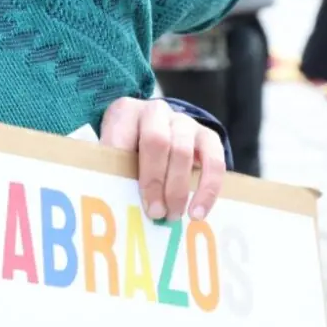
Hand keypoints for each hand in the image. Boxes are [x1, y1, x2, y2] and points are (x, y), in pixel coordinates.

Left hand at [99, 98, 225, 221]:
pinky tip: (197, 212)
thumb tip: (112, 201)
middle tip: (153, 211)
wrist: (160, 131)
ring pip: (183, 151)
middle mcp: (156, 111)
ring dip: (178, 189)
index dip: (120, 167)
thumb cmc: (131, 148)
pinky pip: (214, 162)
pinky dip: (207, 191)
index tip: (122, 195)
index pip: (120, 137)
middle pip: (156, 141)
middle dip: (154, 180)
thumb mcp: (114, 152)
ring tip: (172, 215)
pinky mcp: (208, 136)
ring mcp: (184, 121)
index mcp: (125, 112)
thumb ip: (114, 169)